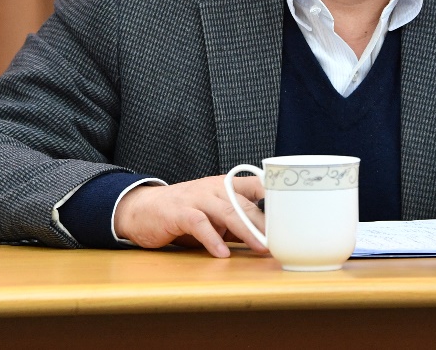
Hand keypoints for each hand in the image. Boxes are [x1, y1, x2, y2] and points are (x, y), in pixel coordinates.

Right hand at [114, 174, 266, 256]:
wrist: (142, 209)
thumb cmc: (184, 212)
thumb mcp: (214, 214)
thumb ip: (236, 222)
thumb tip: (266, 238)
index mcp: (225, 185)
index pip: (256, 183)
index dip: (274, 194)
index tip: (293, 209)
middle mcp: (213, 187)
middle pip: (244, 203)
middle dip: (264, 222)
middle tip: (281, 240)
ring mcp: (196, 198)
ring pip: (226, 211)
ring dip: (246, 230)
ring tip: (261, 247)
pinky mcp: (179, 212)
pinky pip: (199, 224)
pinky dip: (212, 239)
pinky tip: (222, 253)